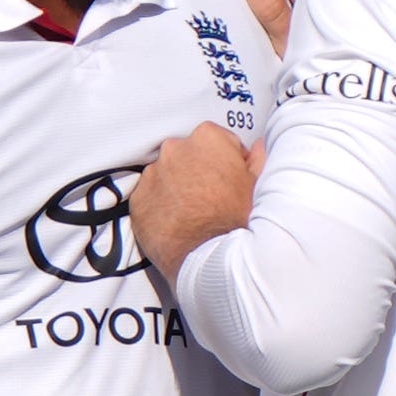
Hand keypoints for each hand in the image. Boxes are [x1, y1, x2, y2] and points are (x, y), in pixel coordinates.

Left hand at [131, 124, 261, 277]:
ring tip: (191, 212)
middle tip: (209, 197)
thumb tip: (257, 147)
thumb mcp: (256, 186)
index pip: (216, 140)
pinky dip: (158, 204)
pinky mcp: (138, 198)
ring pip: (165, 174)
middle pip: (187, 154)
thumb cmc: (236, 220)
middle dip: (196, 170)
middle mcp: (175, 148)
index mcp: (208, 138)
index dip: (224, 160)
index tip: (227, 178)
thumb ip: (256, 159)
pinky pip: (149, 196)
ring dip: (175, 186)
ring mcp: (153, 173)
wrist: (209, 257)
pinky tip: (174, 221)